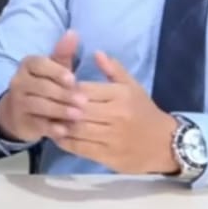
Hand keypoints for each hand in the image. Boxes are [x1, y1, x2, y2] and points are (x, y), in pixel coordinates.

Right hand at [0, 30, 86, 142]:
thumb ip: (63, 53)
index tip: (73, 79)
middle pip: (41, 87)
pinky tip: (65, 130)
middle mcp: (19, 82)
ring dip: (60, 111)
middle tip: (84, 101)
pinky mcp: (22, 121)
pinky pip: (37, 124)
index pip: (39, 64)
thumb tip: (73, 32)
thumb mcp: (53, 68)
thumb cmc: (43, 86)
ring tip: (78, 115)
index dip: (56, 72)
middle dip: (63, 94)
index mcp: (28, 65)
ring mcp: (19, 102)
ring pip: (39, 105)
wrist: (18, 112)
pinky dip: (51, 128)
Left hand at [51, 51, 178, 174]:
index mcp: (120, 96)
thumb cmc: (144, 112)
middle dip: (58, 106)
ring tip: (45, 117)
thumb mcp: (132, 87)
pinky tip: (56, 134)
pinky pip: (80, 148)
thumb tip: (95, 52)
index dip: (65, 88)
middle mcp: (116, 116)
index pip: (84, 89)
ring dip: (58, 124)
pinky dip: (64, 141)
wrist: (165, 144)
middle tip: (42, 102)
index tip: (52, 86)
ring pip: (76, 129)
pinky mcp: (109, 156)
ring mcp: (112, 137)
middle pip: (77, 109)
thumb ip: (113, 69)